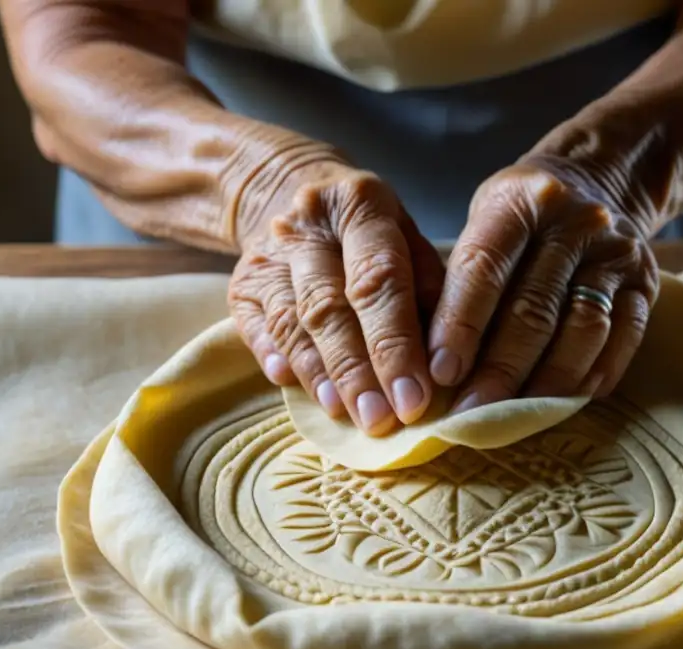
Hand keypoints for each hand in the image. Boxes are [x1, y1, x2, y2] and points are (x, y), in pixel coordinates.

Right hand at [228, 160, 444, 435]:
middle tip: (381, 420)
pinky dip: (274, 358)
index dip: (396, 343)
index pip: (378, 279)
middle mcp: (308, 223)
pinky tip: (293, 386)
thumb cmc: (371, 235)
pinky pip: (257, 328)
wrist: (290, 193)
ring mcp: (267, 253)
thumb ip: (430, 292)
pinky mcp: (241, 283)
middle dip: (358, 370)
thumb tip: (441, 363)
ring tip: (345, 414)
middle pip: (331, 306)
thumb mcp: (410, 240)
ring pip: (292, 322)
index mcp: (360, 203)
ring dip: (319, 374)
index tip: (415, 397)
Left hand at [426, 161, 658, 411]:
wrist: (599, 181)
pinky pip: (624, 338)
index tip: (440, 375)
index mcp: (519, 202)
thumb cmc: (522, 218)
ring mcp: (616, 252)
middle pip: (533, 309)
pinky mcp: (646, 282)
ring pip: (581, 329)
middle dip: (498, 369)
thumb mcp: (483, 221)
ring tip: (515, 418)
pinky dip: (594, 374)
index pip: (484, 268)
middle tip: (471, 414)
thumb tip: (433, 363)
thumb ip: (463, 279)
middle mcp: (574, 223)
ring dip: (545, 382)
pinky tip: (566, 401)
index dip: (460, 325)